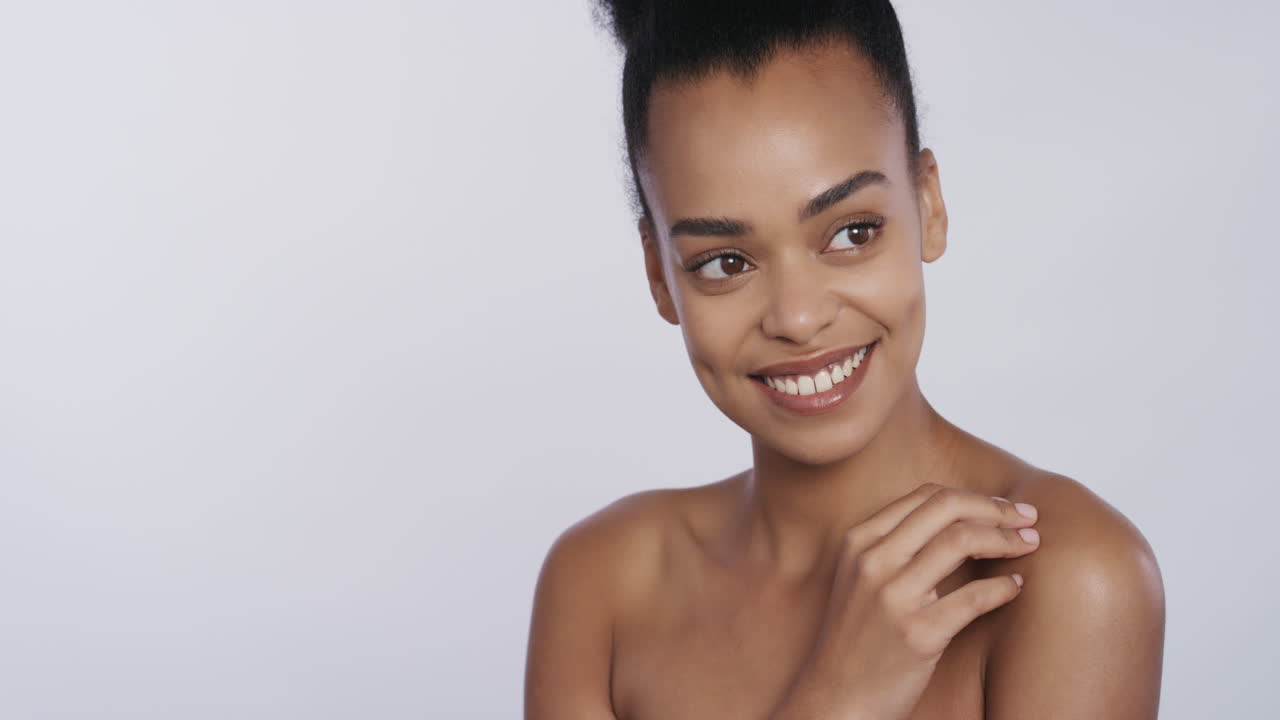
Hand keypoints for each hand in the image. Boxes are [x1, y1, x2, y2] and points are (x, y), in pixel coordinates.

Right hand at [772, 483, 1040, 719]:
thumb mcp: (861, 578)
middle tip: (1028, 518)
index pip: (925, 496)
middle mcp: (872, 561)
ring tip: (1028, 545)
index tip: (1004, 507)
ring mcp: (892, 597)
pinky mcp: (917, 634)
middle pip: (946, 508)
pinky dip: (1004, 586)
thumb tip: (961, 517)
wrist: (838, 696)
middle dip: (996, 509)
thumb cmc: (858, 636)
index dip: (974, 497)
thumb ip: (896, 545)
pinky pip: (974, 597)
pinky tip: (1016, 586)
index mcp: (859, 541)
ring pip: (961, 541)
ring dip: (1006, 539)